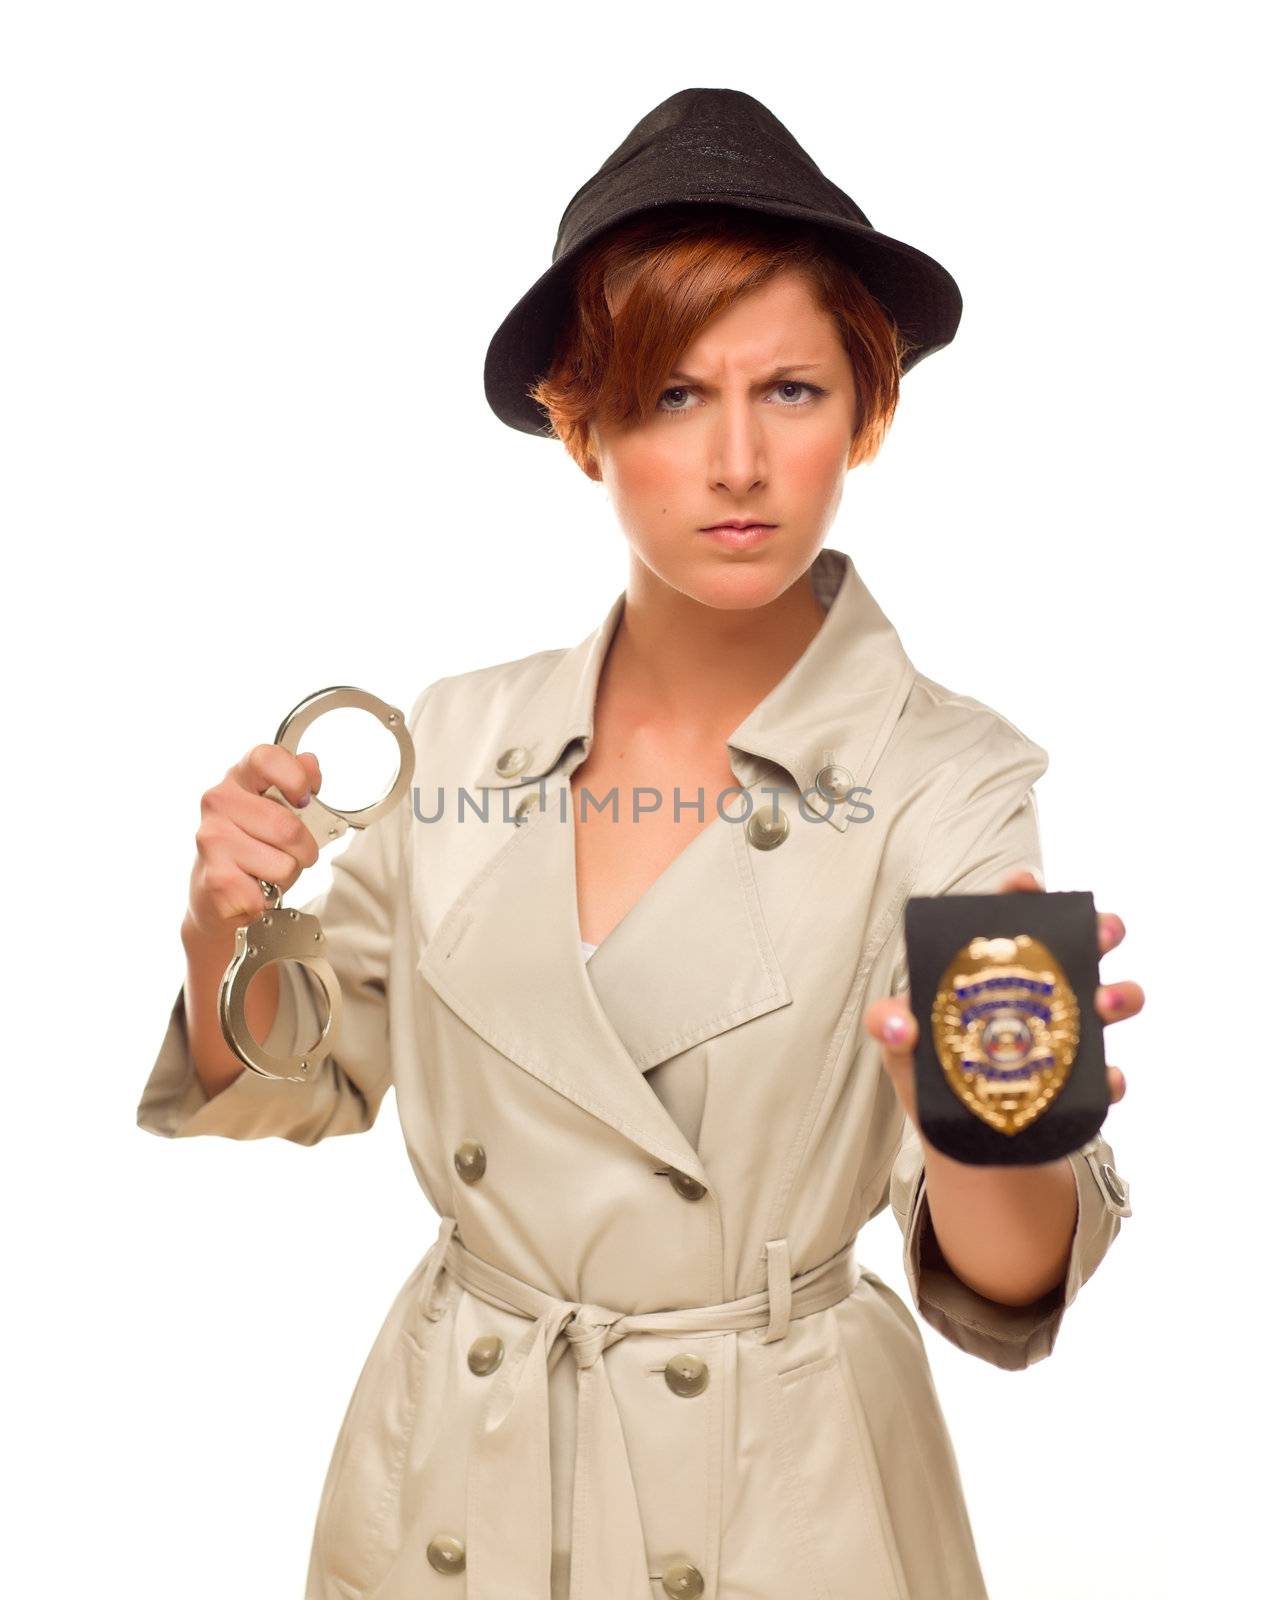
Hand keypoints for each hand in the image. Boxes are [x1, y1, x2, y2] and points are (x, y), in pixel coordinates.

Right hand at [185, 744, 325, 939]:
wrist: (217, 897)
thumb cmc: (254, 849)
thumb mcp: (278, 810)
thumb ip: (295, 782)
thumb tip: (309, 761)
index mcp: (237, 779)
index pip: (265, 758)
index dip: (294, 777)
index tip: (303, 799)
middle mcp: (218, 803)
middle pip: (288, 826)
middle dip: (303, 849)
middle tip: (289, 854)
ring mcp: (212, 840)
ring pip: (285, 863)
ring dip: (287, 874)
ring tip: (266, 871)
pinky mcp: (216, 879)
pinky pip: (270, 890)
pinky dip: (270, 897)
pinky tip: (252, 888)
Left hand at [863, 868, 1144, 1133]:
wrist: (958, 1139)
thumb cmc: (929, 1074)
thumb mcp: (900, 1045)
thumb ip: (887, 1024)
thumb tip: (900, 1025)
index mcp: (996, 971)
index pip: (1014, 918)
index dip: (1024, 892)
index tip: (1026, 882)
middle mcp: (1041, 993)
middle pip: (1082, 946)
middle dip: (1099, 930)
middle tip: (1101, 934)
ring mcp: (1069, 1035)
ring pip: (1113, 1000)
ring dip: (1120, 994)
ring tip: (1105, 1003)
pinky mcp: (1083, 1084)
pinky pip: (1109, 1075)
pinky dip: (1113, 1076)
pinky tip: (1107, 1079)